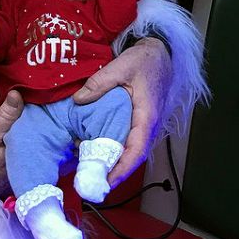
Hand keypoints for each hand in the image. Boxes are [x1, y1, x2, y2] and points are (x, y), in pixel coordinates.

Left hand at [72, 38, 171, 185]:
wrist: (160, 53)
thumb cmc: (144, 60)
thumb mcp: (120, 66)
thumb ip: (99, 83)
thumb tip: (79, 100)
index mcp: (146, 115)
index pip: (137, 150)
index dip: (122, 169)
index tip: (107, 182)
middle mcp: (148, 125)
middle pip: (133, 157)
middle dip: (115, 173)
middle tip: (92, 184)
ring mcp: (145, 125)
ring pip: (131, 151)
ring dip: (113, 163)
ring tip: (90, 170)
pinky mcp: (140, 122)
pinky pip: (129, 141)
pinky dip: (114, 150)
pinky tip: (95, 150)